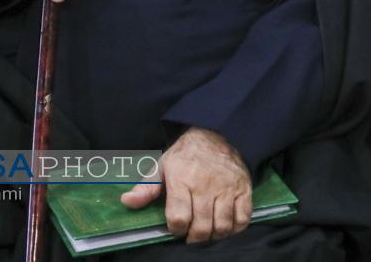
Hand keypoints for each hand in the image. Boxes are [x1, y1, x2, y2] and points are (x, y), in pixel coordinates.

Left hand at [120, 128, 252, 243]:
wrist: (218, 132)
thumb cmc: (186, 154)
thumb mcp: (162, 166)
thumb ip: (146, 188)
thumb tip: (127, 202)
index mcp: (182, 179)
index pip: (179, 218)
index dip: (176, 229)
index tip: (176, 225)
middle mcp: (206, 185)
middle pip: (202, 227)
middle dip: (194, 237)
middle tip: (191, 233)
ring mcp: (227, 187)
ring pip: (223, 225)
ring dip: (214, 235)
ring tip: (208, 230)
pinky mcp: (244, 188)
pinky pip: (243, 218)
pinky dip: (235, 228)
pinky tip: (226, 224)